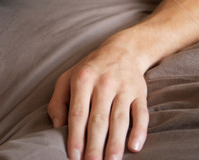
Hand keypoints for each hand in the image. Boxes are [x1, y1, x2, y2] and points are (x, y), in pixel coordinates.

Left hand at [47, 42, 148, 159]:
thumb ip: (58, 102)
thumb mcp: (68, 78)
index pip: (78, 112)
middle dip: (94, 145)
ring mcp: (123, 87)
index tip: (74, 157)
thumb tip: (57, 127)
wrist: (123, 49)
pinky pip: (141, 113)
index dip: (75, 136)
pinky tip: (134, 147)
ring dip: (115, 143)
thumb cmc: (90, 70)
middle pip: (98, 119)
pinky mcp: (140, 92)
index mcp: (83, 79)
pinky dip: (139, 130)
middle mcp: (103, 82)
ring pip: (119, 119)